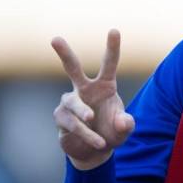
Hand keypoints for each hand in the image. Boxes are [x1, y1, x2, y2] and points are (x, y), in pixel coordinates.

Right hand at [51, 29, 134, 169]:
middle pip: (72, 68)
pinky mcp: (60, 117)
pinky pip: (72, 123)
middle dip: (64, 53)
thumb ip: (127, 124)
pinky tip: (96, 142)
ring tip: (101, 140)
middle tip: (55, 39)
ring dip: (88, 123)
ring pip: (74, 105)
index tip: (114, 30)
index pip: (108, 64)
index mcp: (105, 86)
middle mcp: (85, 89)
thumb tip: (122, 121)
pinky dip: (85, 134)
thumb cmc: (112, 132)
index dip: (112, 47)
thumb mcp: (124, 129)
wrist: (94, 151)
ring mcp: (70, 102)